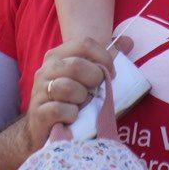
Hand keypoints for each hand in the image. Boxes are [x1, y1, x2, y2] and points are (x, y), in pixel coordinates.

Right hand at [23, 37, 128, 151]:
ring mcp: (39, 90)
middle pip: (77, 65)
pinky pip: (60, 110)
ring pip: (68, 87)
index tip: (111, 73)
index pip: (84, 43)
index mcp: (57, 55)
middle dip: (94, 79)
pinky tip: (72, 117)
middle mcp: (46, 69)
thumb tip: (129, 41)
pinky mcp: (39, 112)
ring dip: (82, 99)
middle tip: (95, 91)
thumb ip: (105, 59)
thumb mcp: (85, 77)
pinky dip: (72, 115)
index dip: (103, 57)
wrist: (42, 128)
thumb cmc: (69, 99)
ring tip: (81, 104)